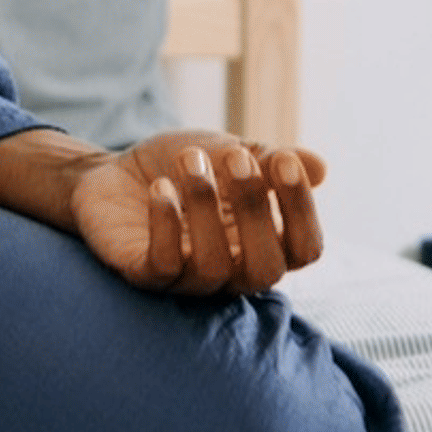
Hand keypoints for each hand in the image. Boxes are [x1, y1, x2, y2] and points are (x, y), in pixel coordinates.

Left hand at [0, 126, 327, 296]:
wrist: (112, 173)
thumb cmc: (180, 168)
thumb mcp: (226, 153)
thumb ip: (269, 161)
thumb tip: (320, 167)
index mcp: (264, 244)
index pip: (305, 250)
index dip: (301, 210)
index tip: (283, 160)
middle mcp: (233, 272)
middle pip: (266, 269)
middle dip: (254, 210)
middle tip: (234, 157)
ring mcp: (188, 279)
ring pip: (213, 268)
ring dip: (203, 207)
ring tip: (188, 161)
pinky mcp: (145, 276)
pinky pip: (164, 267)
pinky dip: (166, 225)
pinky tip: (160, 188)